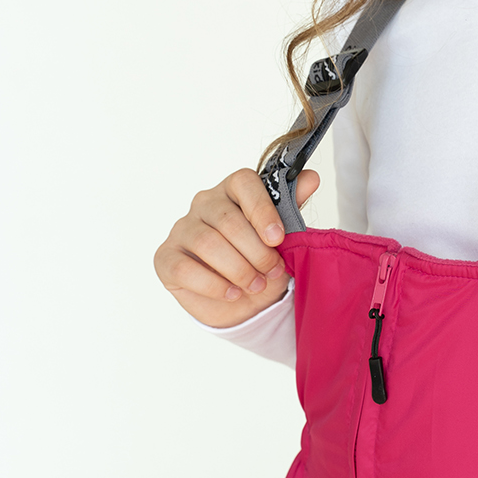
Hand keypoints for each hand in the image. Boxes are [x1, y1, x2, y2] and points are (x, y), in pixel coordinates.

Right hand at [154, 167, 319, 327]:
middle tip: (273, 270)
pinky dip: (214, 285)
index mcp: (233, 190)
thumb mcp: (280, 238)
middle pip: (228, 220)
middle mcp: (204, 203)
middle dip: (256, 251)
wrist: (241, 299)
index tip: (278, 238)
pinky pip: (186, 269)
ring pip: (208, 244)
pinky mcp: (166, 257)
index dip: (263, 210)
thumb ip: (291, 207)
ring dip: (238, 270)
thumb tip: (311, 178)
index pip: (244, 182)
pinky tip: (233, 293)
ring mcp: (182, 229)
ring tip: (256, 285)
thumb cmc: (260, 260)